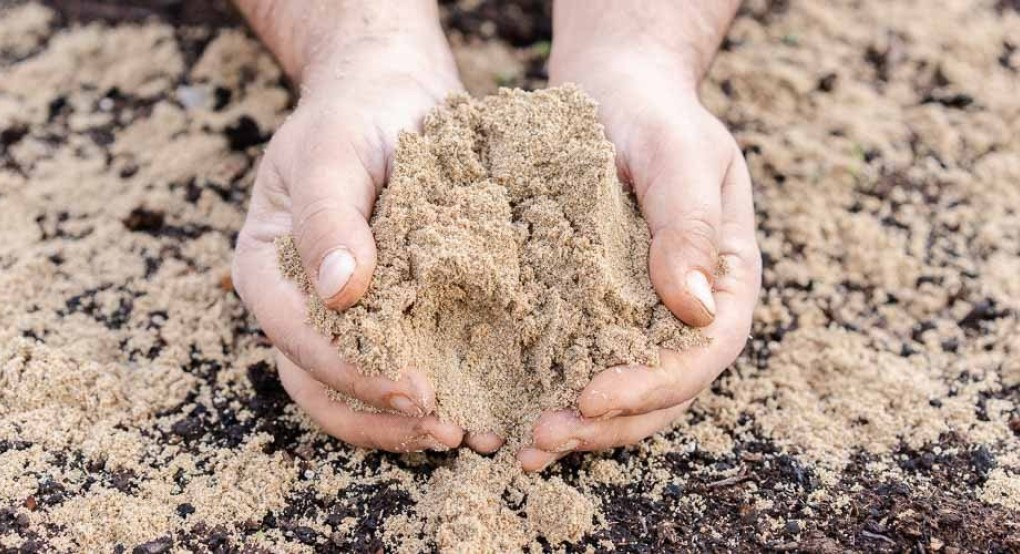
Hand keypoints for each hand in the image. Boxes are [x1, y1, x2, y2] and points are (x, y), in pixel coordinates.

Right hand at [231, 11, 499, 452]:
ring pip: (351, 389)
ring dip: (400, 421)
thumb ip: (329, 216)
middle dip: (377, 413)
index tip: (412, 390)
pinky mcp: (386, 311)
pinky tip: (474, 405)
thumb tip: (340, 292)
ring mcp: (339, 311)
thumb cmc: (355, 115)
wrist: (393, 96)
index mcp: (266, 266)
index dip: (349, 371)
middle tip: (445, 430)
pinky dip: (426, 392)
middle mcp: (297, 300)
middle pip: (318, 381)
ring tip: (463, 435)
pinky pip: (395, 362)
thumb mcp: (335, 150)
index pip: (295, 335)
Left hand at [519, 45, 761, 469]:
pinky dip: (552, 394)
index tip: (593, 397)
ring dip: (579, 427)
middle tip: (546, 439)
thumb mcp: (680, 155)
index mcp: (726, 282)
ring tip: (526, 447)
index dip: (652, 385)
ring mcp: (643, 319)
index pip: (701, 354)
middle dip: (607, 425)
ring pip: (625, 394)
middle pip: (664, 393)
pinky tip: (510, 416)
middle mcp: (689, 314)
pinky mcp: (597, 314)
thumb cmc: (656, 117)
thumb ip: (688, 225)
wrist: (618, 94)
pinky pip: (582, 365)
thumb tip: (694, 310)